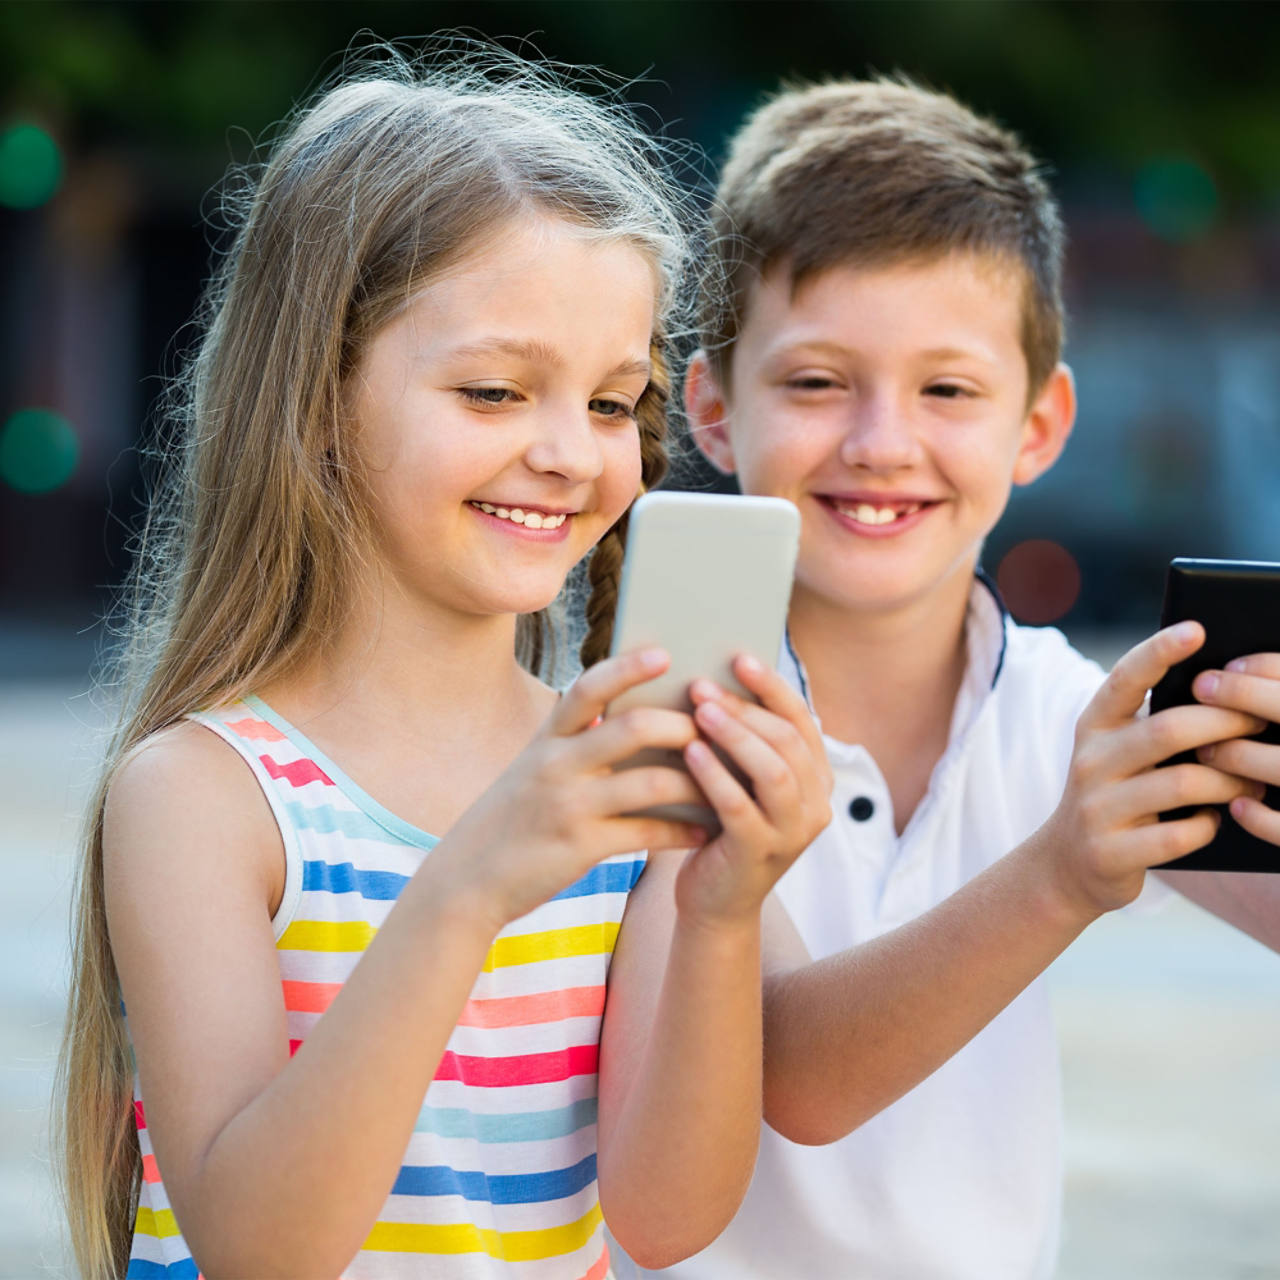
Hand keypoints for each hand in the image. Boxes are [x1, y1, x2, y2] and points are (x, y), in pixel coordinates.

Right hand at [440, 648, 709, 929]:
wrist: (466, 880)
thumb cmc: (512, 820)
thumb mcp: (532, 770)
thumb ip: (573, 743)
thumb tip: (630, 718)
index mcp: (546, 739)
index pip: (589, 688)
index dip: (628, 668)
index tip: (665, 654)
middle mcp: (555, 764)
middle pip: (632, 728)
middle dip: (681, 725)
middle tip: (715, 728)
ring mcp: (568, 805)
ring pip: (649, 782)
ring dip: (695, 782)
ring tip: (727, 784)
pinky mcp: (580, 847)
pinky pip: (645, 832)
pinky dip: (681, 832)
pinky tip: (703, 833)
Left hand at [674, 655, 832, 925]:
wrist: (715, 901)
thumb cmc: (722, 827)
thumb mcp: (742, 780)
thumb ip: (744, 742)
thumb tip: (712, 677)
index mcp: (816, 779)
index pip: (802, 720)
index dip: (772, 686)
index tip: (739, 657)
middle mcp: (815, 805)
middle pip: (788, 741)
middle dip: (745, 708)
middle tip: (702, 686)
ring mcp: (792, 834)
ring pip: (774, 772)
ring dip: (736, 736)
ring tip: (700, 711)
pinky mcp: (759, 855)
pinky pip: (741, 808)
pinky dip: (717, 776)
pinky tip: (691, 753)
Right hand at [1040, 621, 1265, 918]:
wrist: (1067, 865)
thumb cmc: (1116, 796)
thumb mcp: (1118, 753)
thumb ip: (1154, 723)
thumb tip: (1228, 691)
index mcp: (1094, 726)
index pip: (1125, 679)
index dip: (1159, 651)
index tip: (1196, 629)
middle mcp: (1088, 761)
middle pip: (1168, 729)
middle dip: (1225, 723)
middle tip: (1260, 722)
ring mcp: (1096, 808)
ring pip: (1182, 783)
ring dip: (1230, 782)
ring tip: (1252, 782)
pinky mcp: (1109, 851)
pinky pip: (1178, 835)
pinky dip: (1207, 826)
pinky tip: (1214, 821)